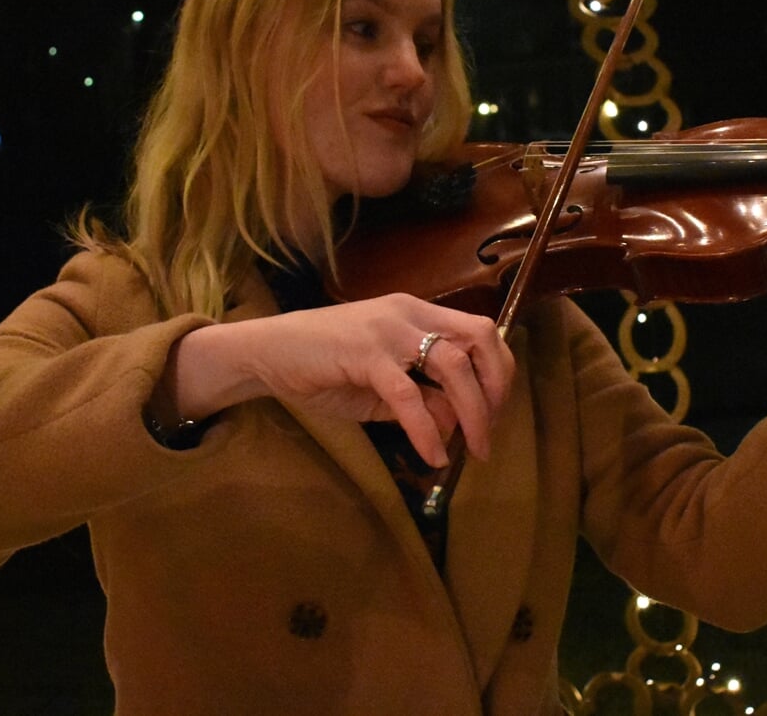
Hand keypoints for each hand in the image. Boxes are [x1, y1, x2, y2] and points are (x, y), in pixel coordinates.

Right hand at [170, 293, 513, 467]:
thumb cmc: (323, 365)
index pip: (480, 331)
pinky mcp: (365, 354)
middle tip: (490, 433)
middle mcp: (410, 313)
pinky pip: (409, 395)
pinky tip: (432, 454)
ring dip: (472, 412)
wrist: (268, 352)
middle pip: (478, 341)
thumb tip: (458, 422)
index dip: (498, 371)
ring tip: (472, 450)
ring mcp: (388, 330)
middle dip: (495, 389)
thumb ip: (422, 398)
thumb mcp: (383, 385)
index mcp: (417, 313)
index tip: (495, 411)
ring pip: (453, 365)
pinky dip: (427, 429)